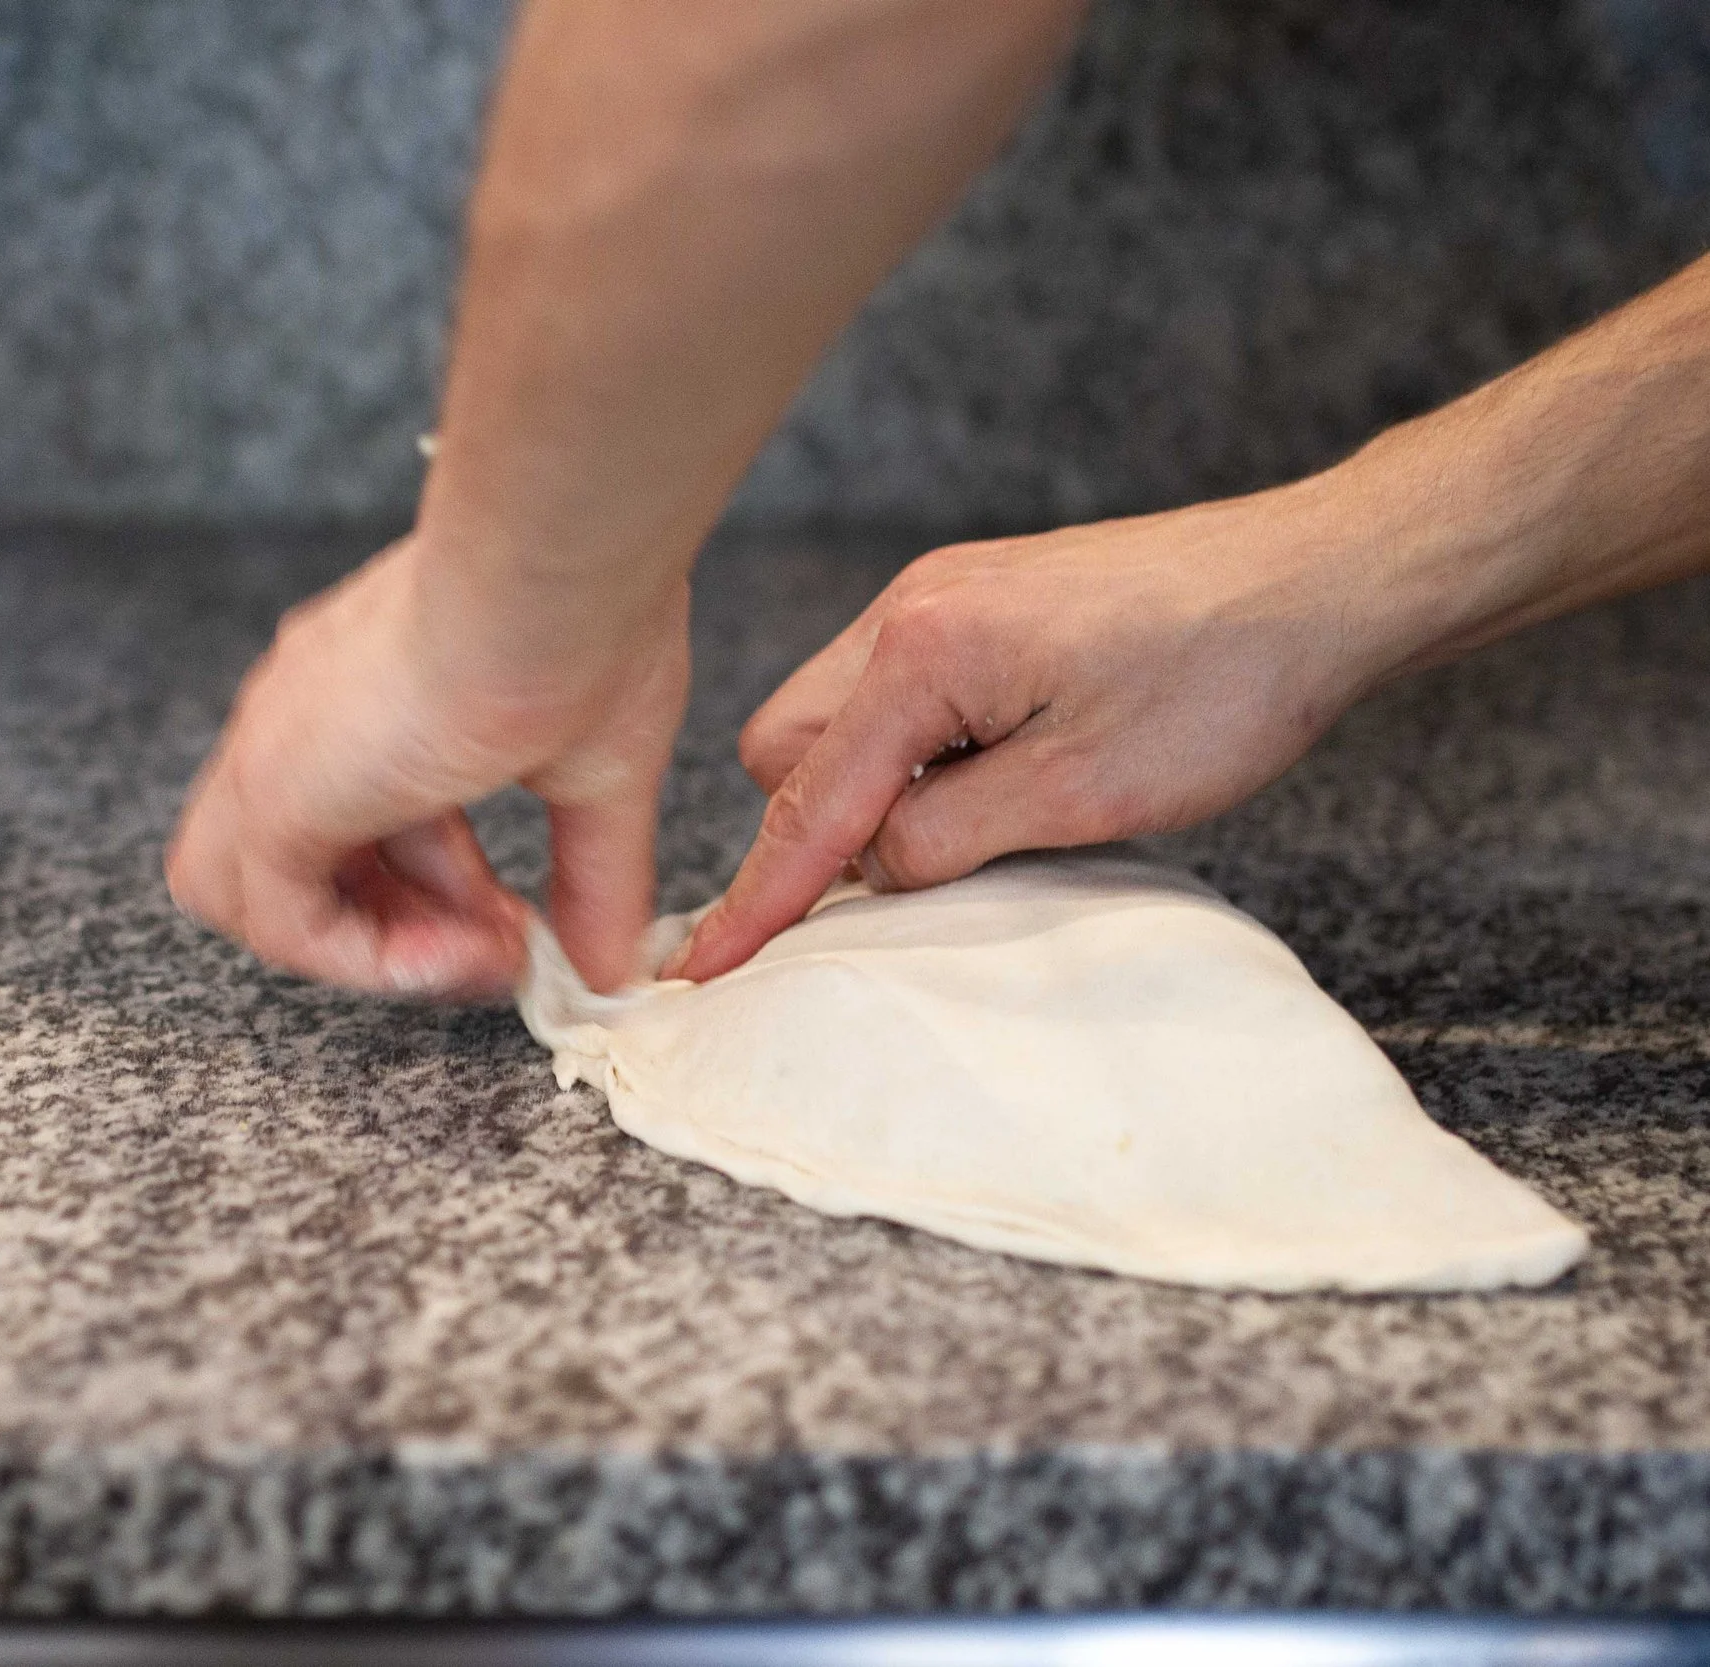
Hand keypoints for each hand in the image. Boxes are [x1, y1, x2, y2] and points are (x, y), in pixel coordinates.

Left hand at [167, 535, 690, 998]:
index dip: (436, 889)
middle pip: (295, 863)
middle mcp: (301, 716)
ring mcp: (275, 749)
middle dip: (400, 926)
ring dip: (362, 949)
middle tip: (498, 945)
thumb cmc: (588, 624)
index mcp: (363, 691)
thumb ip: (594, 879)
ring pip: (246, 894)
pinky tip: (456, 954)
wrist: (556, 569)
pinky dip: (367, 961)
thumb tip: (612, 966)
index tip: (518, 923)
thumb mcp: (598, 775)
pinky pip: (281, 924)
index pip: (361, 817)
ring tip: (466, 955)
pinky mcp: (273, 792)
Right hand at [666, 483, 1402, 980]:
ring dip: (873, 786)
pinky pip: (896, 691)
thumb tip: (873, 870)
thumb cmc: (1221, 682)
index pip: (807, 802)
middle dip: (817, 822)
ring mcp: (942, 596)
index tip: (702, 969)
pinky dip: (916, 750)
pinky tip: (997, 770)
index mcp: (921, 652)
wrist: (1320, 581)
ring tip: (981, 815)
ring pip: (837, 716)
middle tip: (912, 872)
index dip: (757, 898)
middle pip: (788, 745)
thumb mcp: (1081, 795)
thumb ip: (946, 841)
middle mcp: (909, 610)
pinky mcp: (980, 603)